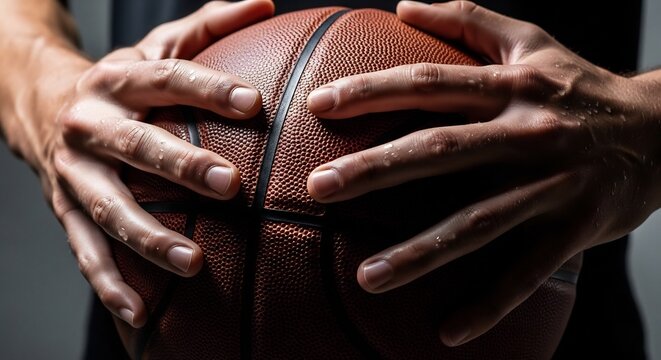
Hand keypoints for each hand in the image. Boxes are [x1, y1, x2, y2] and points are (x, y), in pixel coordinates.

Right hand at [37, 0, 273, 326]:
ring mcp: (74, 173)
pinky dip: (110, 283)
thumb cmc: (120, 80)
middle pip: (138, 146)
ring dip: (148, 237)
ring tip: (192, 263)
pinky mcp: (64, 209)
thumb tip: (266, 2)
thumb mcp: (156, 47)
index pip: (168, 80)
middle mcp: (92, 125)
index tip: (253, 106)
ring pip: (109, 207)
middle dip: (182, 167)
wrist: (38, 103)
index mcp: (119, 80)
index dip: (209, 90)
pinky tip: (141, 312)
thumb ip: (209, 25)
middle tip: (230, 186)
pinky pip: (86, 250)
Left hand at [306, 0, 660, 346]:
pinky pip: (527, 272)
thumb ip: (468, 17)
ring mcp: (552, 185)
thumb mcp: (532, 41)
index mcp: (511, 87)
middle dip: (376, 169)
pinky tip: (447, 331)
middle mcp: (527, 133)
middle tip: (318, 188)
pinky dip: (490, 303)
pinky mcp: (576, 228)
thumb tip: (403, 5)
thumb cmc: (582, 85)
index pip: (429, 83)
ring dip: (421, 252)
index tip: (319, 106)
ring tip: (367, 278)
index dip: (372, 91)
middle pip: (441, 149)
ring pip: (478, 221)